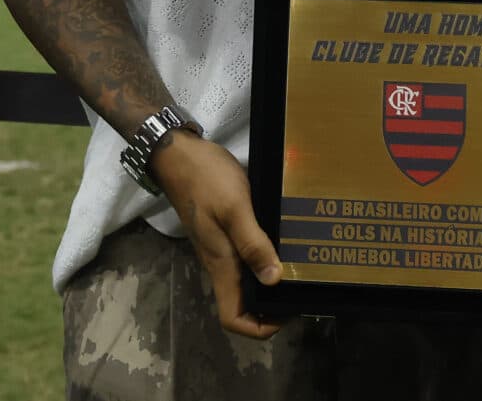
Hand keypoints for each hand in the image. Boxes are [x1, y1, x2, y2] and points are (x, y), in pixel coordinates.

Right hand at [151, 132, 284, 339]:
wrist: (178, 153)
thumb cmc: (206, 179)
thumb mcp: (234, 208)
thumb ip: (253, 243)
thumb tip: (274, 280)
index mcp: (221, 265)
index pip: (232, 319)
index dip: (259, 327)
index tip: (286, 312)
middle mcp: (220, 263)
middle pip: (243, 304)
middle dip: (272, 305)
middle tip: (303, 287)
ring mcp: (221, 247)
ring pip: (247, 280)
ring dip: (271, 281)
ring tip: (301, 266)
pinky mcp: (224, 231)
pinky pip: (247, 257)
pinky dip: (266, 257)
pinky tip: (285, 241)